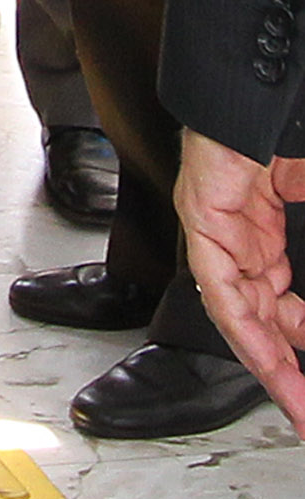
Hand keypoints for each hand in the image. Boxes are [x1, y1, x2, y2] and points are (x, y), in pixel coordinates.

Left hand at [177, 129, 304, 434]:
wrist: (266, 96)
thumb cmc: (294, 139)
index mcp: (269, 236)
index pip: (285, 307)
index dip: (301, 346)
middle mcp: (242, 242)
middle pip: (264, 319)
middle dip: (288, 369)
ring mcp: (220, 233)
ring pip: (242, 313)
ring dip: (269, 362)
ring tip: (298, 402)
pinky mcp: (204, 223)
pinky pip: (221, 287)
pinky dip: (243, 324)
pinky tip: (265, 356)